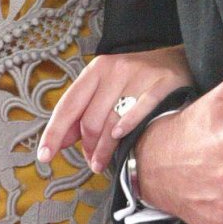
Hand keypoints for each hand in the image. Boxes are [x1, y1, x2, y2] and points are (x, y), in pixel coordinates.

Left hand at [38, 45, 193, 172]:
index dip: (54, 133)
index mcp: (96, 70)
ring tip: (102, 162)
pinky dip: (128, 127)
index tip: (44, 155)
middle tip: (91, 162)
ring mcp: (139, 76)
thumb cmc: (137, 79)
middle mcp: (114, 70)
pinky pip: (139, 111)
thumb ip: (84, 111)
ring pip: (112, 122)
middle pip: (91, 120)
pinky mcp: (161, 84)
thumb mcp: (106, 87)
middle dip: (88, 148)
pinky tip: (122, 138)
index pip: (68, 105)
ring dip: (104, 150)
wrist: (178, 61)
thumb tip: (60, 139)